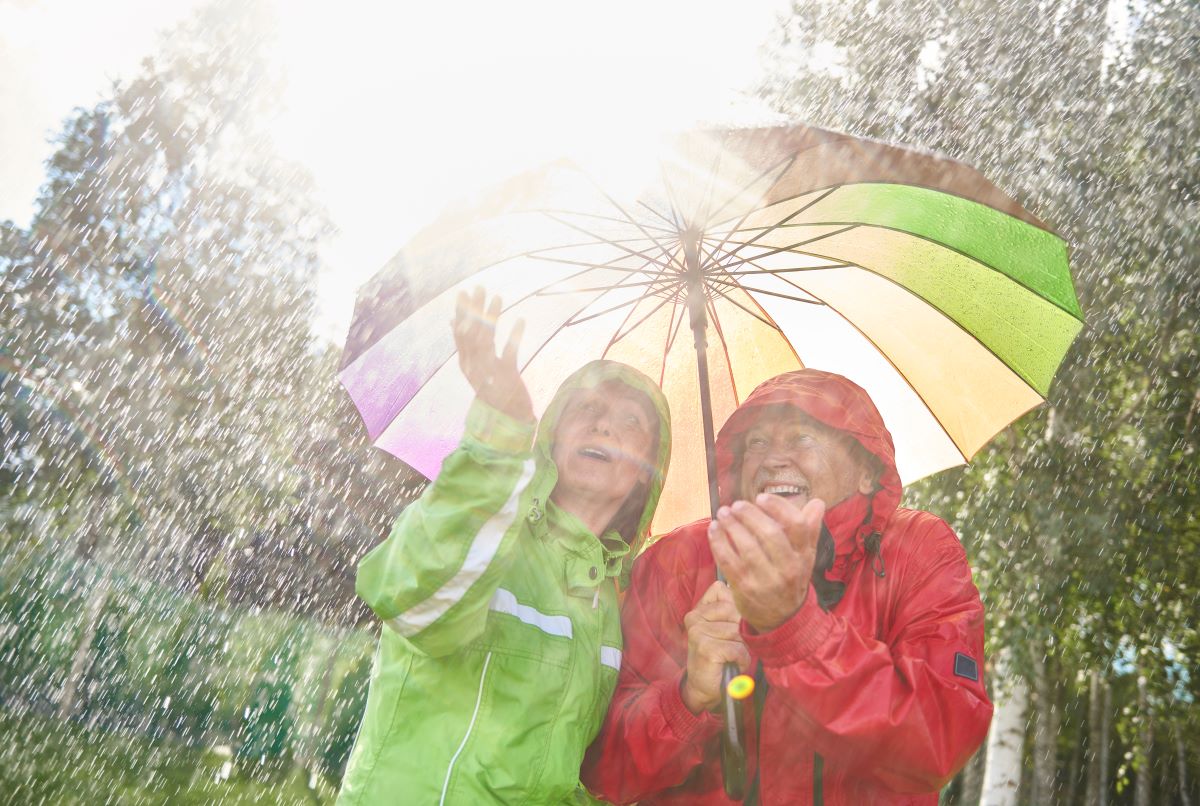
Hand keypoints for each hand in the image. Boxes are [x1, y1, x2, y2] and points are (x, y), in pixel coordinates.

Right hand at [453, 287, 533, 423]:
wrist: (507, 418)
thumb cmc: (491, 387)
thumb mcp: (474, 366)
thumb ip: (465, 344)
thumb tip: (452, 320)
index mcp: (466, 363)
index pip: (460, 333)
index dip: (461, 312)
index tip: (463, 292)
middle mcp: (474, 367)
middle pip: (472, 333)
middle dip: (475, 309)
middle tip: (479, 287)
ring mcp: (490, 372)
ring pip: (488, 340)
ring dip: (492, 316)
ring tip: (498, 296)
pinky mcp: (508, 377)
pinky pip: (510, 353)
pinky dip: (515, 336)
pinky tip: (521, 320)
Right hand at [681, 581, 749, 713]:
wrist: (703, 687)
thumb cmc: (720, 657)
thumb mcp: (725, 629)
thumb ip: (732, 610)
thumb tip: (751, 596)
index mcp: (698, 609)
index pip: (724, 591)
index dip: (737, 610)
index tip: (732, 627)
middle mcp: (695, 617)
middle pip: (736, 612)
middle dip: (743, 631)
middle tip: (733, 646)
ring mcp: (698, 632)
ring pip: (739, 632)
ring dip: (743, 648)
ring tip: (731, 657)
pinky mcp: (706, 648)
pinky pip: (738, 648)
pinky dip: (741, 659)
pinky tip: (731, 664)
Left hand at [706, 495, 824, 632]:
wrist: (782, 618)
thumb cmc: (791, 577)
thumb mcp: (805, 556)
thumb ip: (810, 529)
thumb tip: (817, 502)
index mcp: (804, 556)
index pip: (797, 526)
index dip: (778, 507)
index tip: (761, 497)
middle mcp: (788, 568)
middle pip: (770, 534)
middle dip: (750, 515)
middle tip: (737, 505)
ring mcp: (766, 580)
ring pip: (747, 546)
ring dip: (731, 526)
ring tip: (723, 513)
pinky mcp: (745, 588)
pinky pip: (728, 561)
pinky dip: (718, 542)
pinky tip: (714, 529)